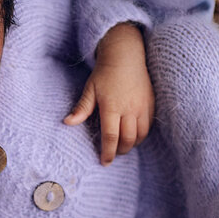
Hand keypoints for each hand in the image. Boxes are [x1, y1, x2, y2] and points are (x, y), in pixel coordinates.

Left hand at [64, 23, 154, 164]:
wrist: (126, 56)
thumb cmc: (105, 73)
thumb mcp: (90, 89)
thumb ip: (82, 108)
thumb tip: (67, 122)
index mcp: (112, 106)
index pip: (111, 136)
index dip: (108, 152)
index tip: (105, 162)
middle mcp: (129, 108)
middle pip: (128, 139)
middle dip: (120, 151)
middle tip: (113, 153)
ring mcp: (142, 106)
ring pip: (140, 135)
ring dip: (132, 144)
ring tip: (123, 145)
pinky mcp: (151, 103)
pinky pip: (148, 126)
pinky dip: (141, 134)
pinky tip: (133, 134)